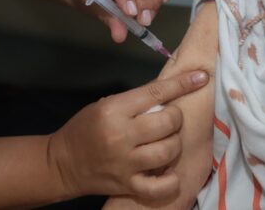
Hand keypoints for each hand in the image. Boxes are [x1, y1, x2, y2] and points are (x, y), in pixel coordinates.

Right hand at [47, 70, 208, 199]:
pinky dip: (171, 181)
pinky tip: (169, 172)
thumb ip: (136, 100)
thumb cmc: (84, 128)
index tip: (202, 76)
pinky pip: (159, 187)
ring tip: (167, 141)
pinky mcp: (127, 185)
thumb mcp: (105, 105)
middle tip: (170, 118)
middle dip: (176, 116)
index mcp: (114, 110)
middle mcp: (121, 135)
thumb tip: (169, 90)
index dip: (182, 83)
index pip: (155, 93)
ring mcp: (126, 163)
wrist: (62, 163)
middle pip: (168, 122)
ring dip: (175, 143)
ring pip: (168, 150)